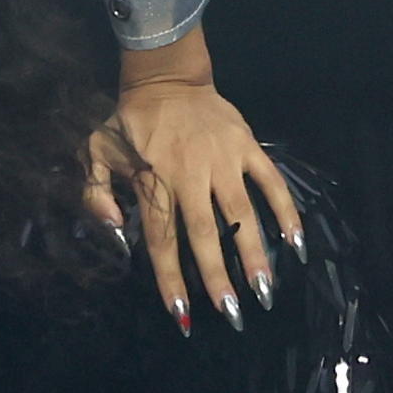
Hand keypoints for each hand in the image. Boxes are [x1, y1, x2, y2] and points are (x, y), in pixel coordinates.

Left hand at [94, 65, 299, 335]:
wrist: (166, 78)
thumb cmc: (130, 123)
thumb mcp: (96, 151)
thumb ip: (96, 192)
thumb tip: (116, 229)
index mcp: (152, 180)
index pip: (162, 238)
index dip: (171, 277)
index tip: (183, 313)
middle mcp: (189, 173)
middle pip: (205, 233)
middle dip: (218, 277)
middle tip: (234, 314)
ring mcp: (222, 159)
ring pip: (241, 213)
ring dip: (255, 253)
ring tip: (265, 290)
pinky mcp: (247, 145)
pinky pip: (271, 182)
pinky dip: (286, 212)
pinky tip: (296, 243)